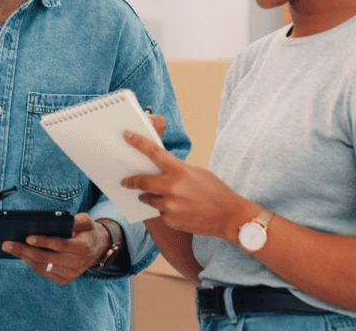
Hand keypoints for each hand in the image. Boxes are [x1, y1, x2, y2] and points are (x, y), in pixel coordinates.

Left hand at [0, 213, 107, 284]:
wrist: (96, 250)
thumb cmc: (87, 231)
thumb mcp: (87, 221)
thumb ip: (76, 220)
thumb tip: (59, 220)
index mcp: (83, 248)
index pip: (60, 245)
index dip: (44, 241)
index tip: (27, 237)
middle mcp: (77, 264)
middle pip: (46, 258)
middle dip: (24, 250)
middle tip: (6, 243)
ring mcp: (70, 274)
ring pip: (42, 266)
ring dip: (23, 257)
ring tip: (9, 247)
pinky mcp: (64, 280)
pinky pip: (43, 272)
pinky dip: (30, 263)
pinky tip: (19, 254)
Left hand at [120, 129, 246, 240]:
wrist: (229, 217)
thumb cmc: (215, 191)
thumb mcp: (197, 173)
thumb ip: (177, 170)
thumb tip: (160, 171)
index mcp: (180, 170)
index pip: (153, 152)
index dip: (137, 142)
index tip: (126, 136)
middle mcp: (172, 187)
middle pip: (142, 182)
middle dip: (131, 181)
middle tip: (125, 181)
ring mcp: (171, 205)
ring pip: (149, 199)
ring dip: (149, 197)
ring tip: (159, 197)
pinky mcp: (171, 220)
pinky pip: (161, 212)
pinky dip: (165, 210)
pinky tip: (178, 210)